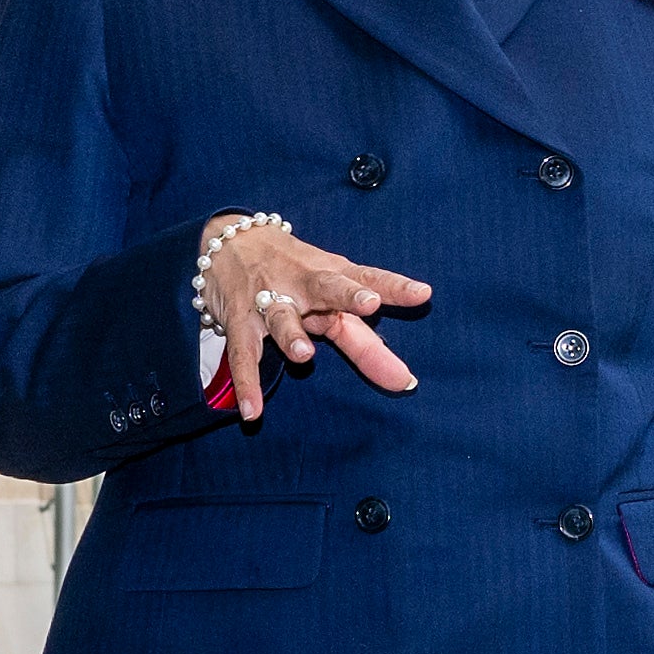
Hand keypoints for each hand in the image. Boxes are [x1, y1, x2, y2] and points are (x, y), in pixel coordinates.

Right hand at [195, 214, 429, 418]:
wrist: (231, 242)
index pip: (369, 278)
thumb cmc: (295, 273)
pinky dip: (247, 382)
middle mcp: (304, 284)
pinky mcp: (238, 319)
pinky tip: (253, 411)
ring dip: (292, 334)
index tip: (423, 294)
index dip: (396, 286)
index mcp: (332, 274)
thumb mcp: (329, 298)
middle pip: (328, 287)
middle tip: (368, 303)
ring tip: (305, 355)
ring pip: (281, 316)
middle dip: (347, 294)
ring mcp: (269, 299)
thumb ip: (364, 341)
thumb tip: (404, 381)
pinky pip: (242, 353)